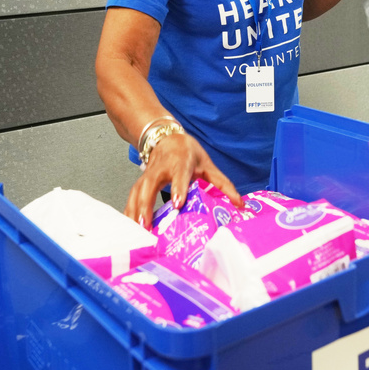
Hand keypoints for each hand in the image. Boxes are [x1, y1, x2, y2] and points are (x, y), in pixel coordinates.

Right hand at [124, 132, 241, 227]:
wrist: (166, 138)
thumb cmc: (188, 152)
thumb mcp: (208, 165)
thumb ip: (223, 184)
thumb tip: (240, 204)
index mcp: (180, 163)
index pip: (179, 175)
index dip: (178, 188)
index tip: (177, 204)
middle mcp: (161, 168)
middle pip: (150, 185)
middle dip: (146, 204)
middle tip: (146, 224)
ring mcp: (148, 175)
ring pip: (137, 192)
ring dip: (135, 211)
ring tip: (136, 231)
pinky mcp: (140, 182)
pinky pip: (132, 197)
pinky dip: (129, 212)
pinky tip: (129, 227)